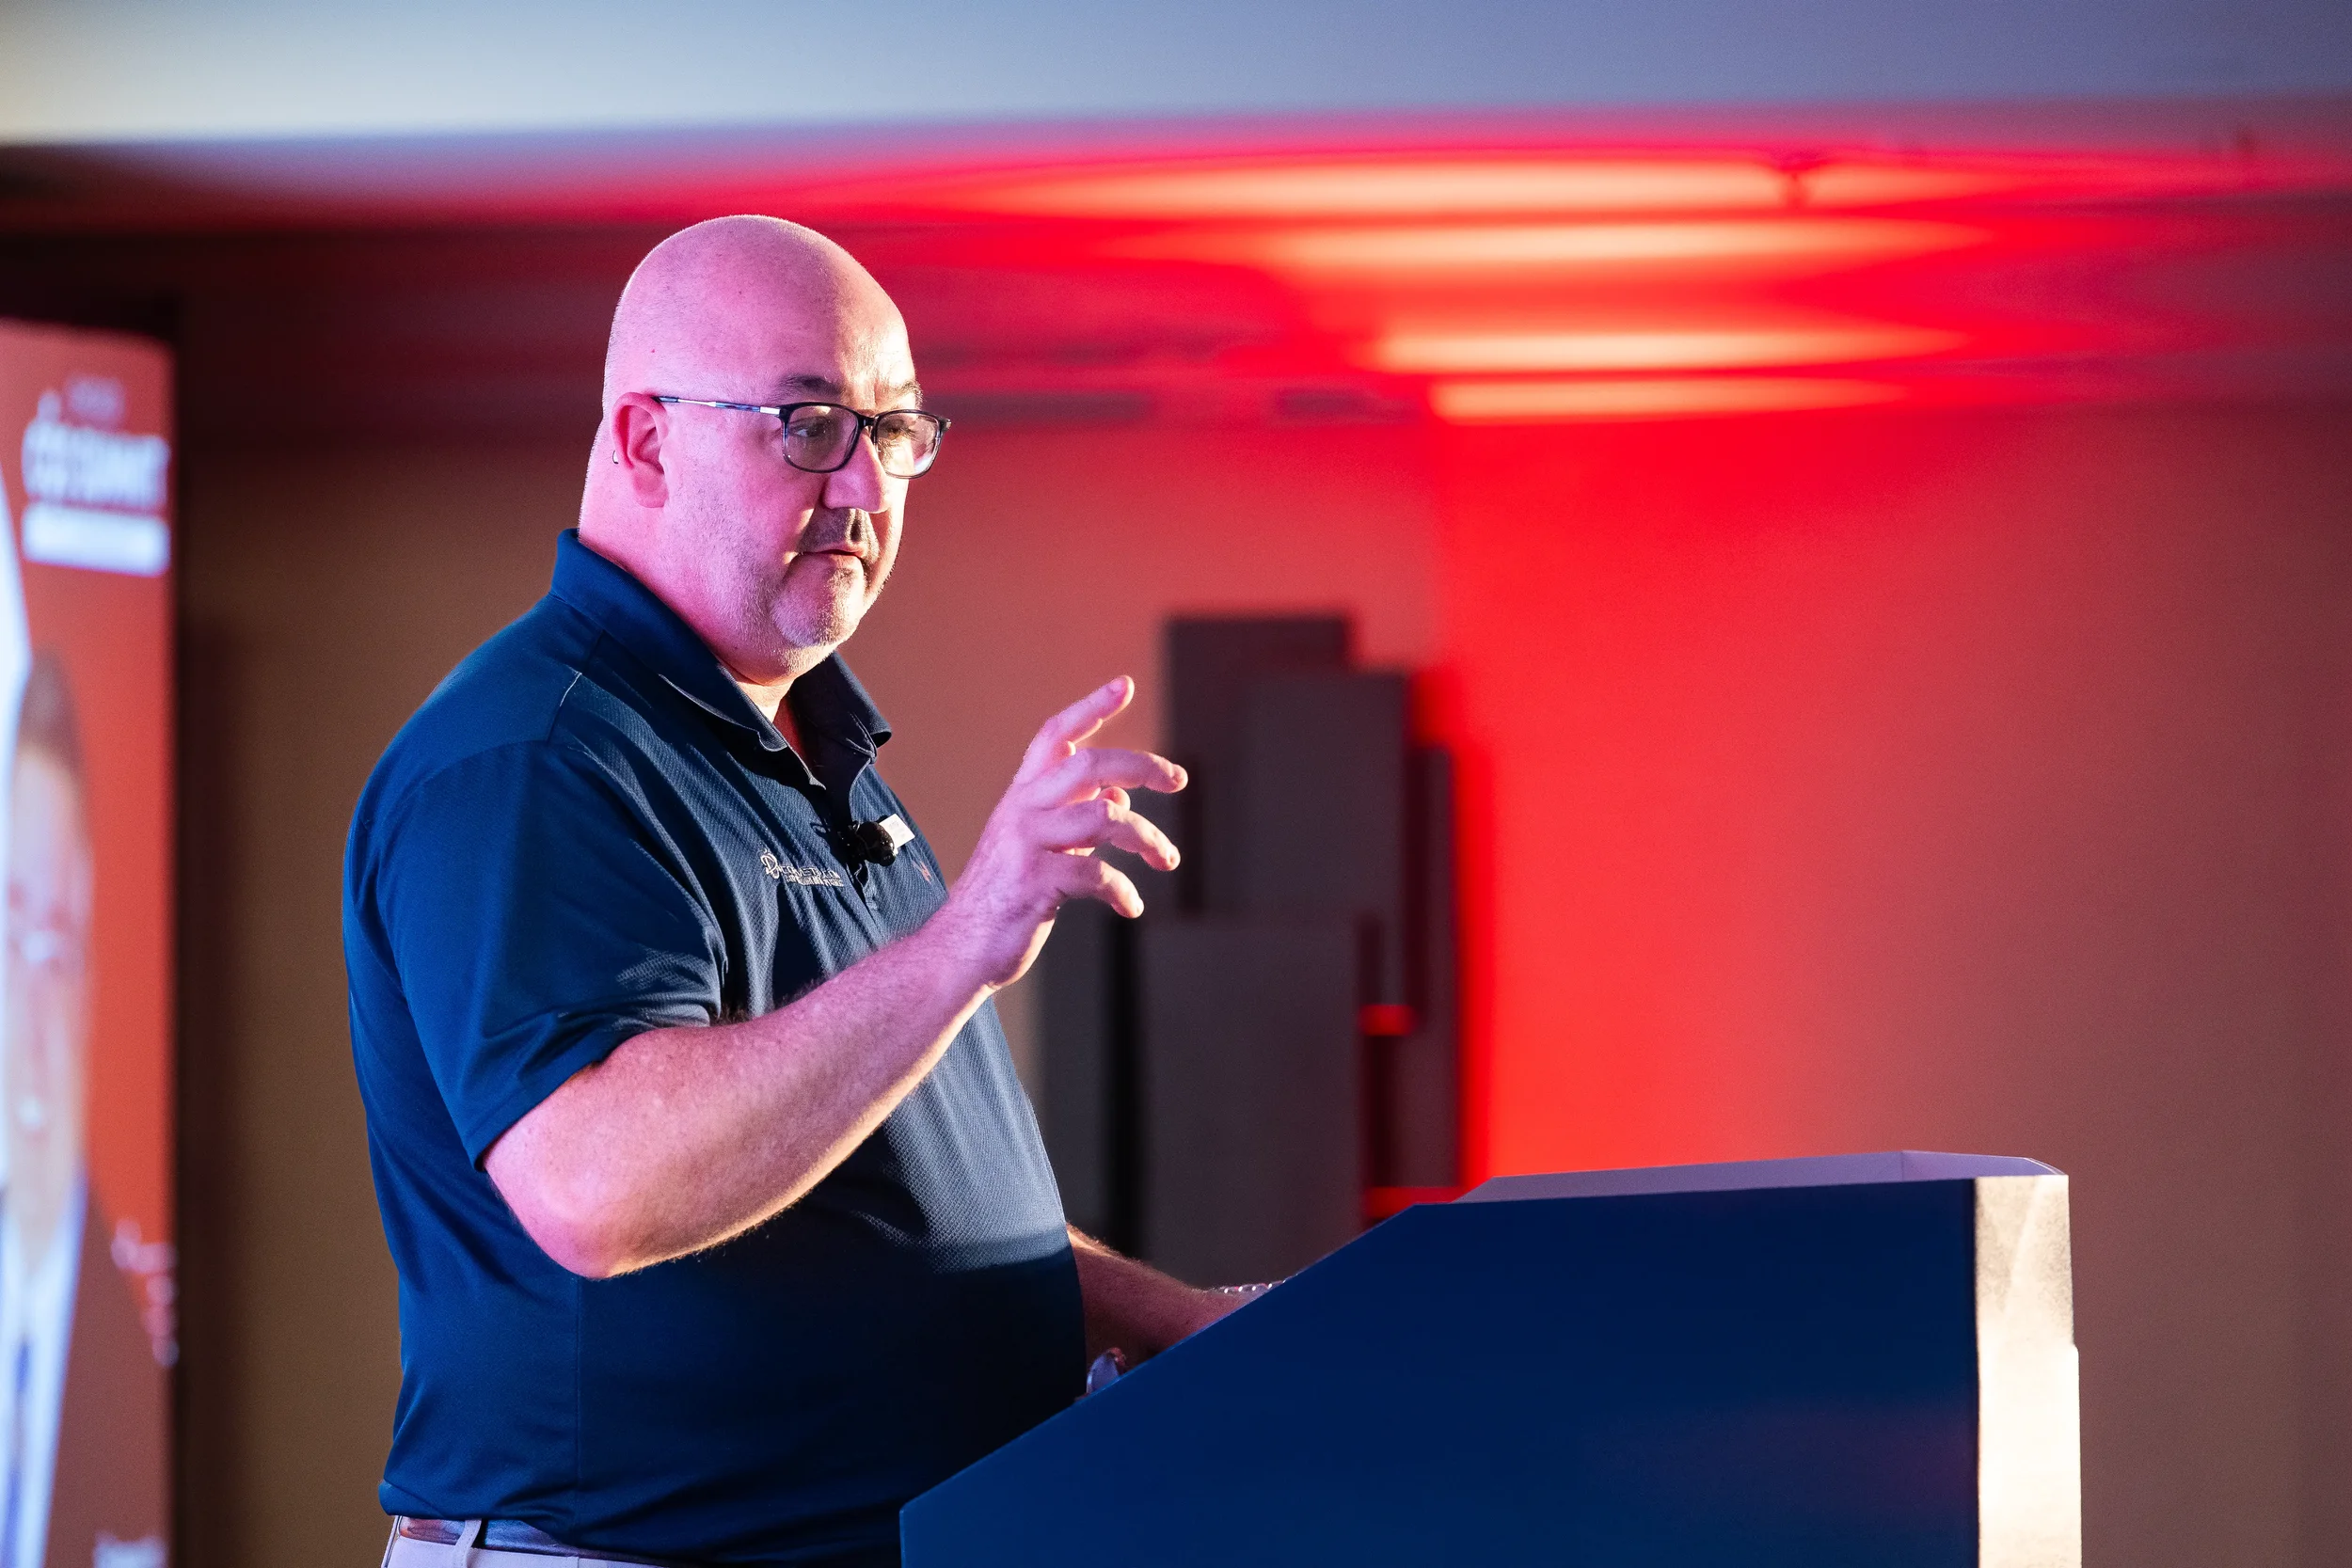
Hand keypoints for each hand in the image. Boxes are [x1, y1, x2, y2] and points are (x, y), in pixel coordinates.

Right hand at [929, 677, 1183, 990]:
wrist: (960, 947)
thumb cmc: (1004, 896)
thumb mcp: (1038, 845)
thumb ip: (1075, 817)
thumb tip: (1119, 798)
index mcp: (1022, 795)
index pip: (1055, 736)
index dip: (1090, 708)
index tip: (1123, 685)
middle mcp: (1022, 810)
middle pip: (1090, 765)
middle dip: (1143, 766)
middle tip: (1178, 779)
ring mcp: (1027, 844)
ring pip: (1104, 817)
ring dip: (1147, 838)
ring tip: (1167, 859)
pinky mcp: (1035, 882)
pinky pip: (1097, 876)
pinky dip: (1123, 891)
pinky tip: (1131, 906)